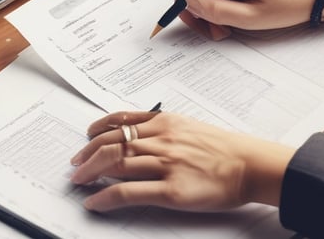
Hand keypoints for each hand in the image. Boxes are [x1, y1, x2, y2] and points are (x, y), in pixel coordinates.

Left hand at [70, 111, 294, 211]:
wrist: (249, 165)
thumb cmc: (222, 148)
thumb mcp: (188, 125)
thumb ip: (161, 126)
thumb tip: (134, 132)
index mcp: (164, 122)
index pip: (119, 123)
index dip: (96, 132)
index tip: (85, 139)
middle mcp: (161, 139)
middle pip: (112, 144)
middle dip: (87, 154)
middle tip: (75, 164)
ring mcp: (165, 165)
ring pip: (115, 164)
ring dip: (90, 173)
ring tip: (79, 181)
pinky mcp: (171, 190)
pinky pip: (128, 192)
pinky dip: (106, 197)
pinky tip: (95, 202)